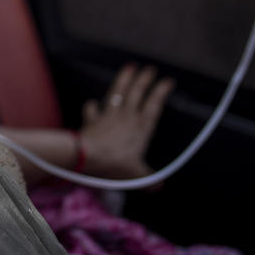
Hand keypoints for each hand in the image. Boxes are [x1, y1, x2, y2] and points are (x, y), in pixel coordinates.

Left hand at [79, 64, 173, 179]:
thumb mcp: (136, 175)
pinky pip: (92, 109)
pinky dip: (92, 105)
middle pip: (136, 93)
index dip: (161, 92)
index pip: (154, 106)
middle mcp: (126, 118)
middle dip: (144, 79)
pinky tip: (93, 102)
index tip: (168, 80)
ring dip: (124, 79)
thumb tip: (159, 187)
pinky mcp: (93, 120)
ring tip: (129, 67)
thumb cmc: (115, 164)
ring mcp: (109, 116)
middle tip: (149, 68)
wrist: (87, 157)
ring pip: (118, 92)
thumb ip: (149, 180)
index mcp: (140, 128)